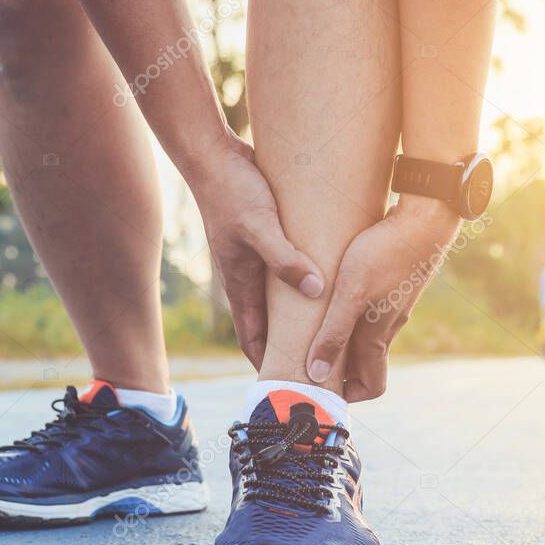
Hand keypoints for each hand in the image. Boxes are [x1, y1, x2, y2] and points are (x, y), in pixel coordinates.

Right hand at [192, 131, 323, 368]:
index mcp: (241, 285)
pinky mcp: (267, 240)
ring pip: (280, 299)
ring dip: (300, 315)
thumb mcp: (261, 227)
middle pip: (270, 325)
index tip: (292, 388)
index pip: (255, 339)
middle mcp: (247, 278)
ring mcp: (256, 259)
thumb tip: (316, 292)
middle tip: (321, 365)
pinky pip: (287, 270)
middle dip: (291, 346)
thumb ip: (286, 260)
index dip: (270, 365)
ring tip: (330, 330)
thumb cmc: (233, 193)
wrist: (215, 156)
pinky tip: (328, 281)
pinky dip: (303, 282)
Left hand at [306, 197, 460, 401]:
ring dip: (342, 335)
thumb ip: (334, 333)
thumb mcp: (351, 294)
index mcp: (378, 336)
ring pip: (367, 334)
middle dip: (339, 366)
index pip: (371, 386)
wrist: (424, 220)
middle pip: (365, 362)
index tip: (322, 388)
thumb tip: (317, 374)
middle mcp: (389, 326)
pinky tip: (333, 293)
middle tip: (307, 357)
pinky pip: (371, 310)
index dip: (349, 395)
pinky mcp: (394, 285)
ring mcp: (394, 306)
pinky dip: (351, 311)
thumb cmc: (384, 254)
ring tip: (313, 323)